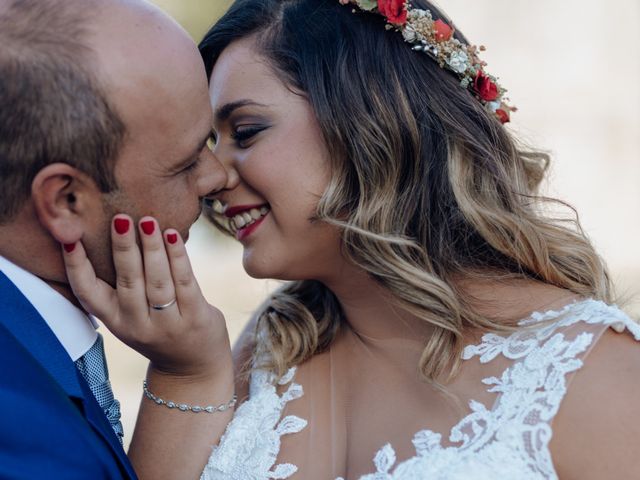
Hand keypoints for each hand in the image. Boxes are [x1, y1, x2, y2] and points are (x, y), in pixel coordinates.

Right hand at [62, 215, 230, 378]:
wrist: (192, 368)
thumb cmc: (159, 329)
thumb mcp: (131, 316)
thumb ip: (122, 287)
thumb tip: (115, 233)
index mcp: (114, 321)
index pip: (88, 294)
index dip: (76, 266)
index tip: (69, 238)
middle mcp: (137, 324)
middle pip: (127, 281)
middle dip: (123, 248)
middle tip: (120, 218)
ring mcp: (167, 324)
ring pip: (156, 280)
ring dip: (151, 248)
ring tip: (148, 221)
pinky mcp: (194, 318)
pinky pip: (184, 282)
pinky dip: (178, 257)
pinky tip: (172, 236)